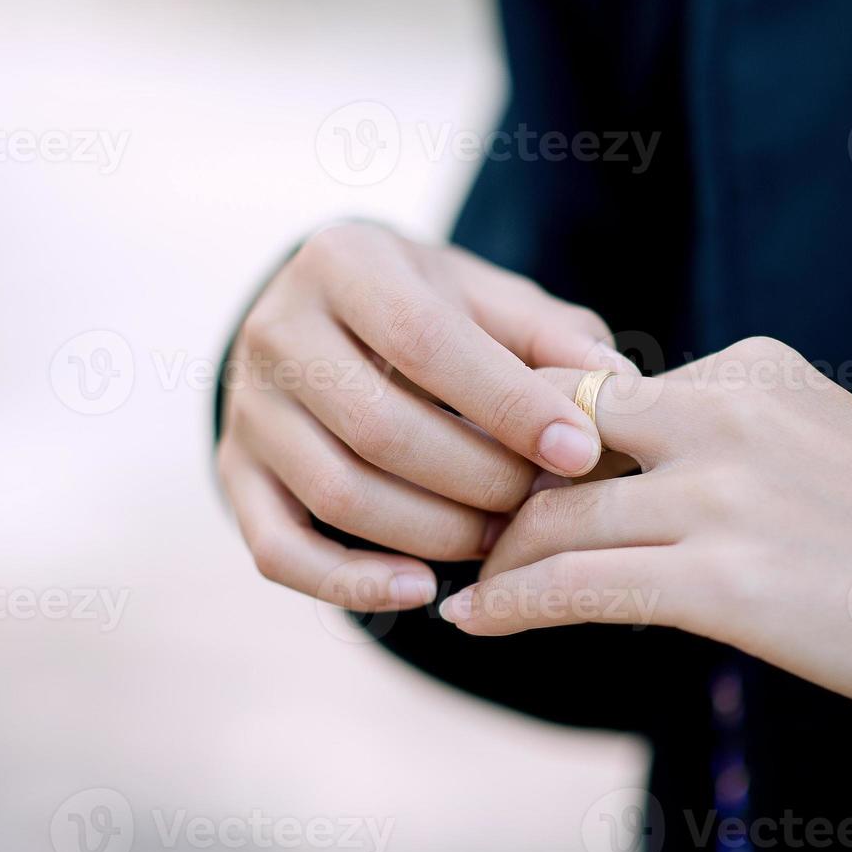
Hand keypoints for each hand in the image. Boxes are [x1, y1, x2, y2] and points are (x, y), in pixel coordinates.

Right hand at [217, 222, 633, 611]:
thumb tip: (617, 384)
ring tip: (502, 538)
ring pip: (338, 494)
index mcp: (342, 262)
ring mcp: (247, 408)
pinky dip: (352, 582)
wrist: (325, 316)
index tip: (580, 450)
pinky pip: (280, 550)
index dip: (508, 404)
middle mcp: (275, 330)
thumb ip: (548, 335)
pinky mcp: (235, 475)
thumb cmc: (424, 307)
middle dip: (478, 478)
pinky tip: (422, 589)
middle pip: (380, 428)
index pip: (425, 341)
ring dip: (435, 531)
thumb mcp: (484, 296)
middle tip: (541, 501)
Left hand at [440, 338, 851, 753]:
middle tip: (458, 525)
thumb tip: (605, 473)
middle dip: (495, 483)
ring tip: (465, 587)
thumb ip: (713, 438)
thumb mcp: (806, 446)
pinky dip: (509, 604)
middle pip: (554, 436)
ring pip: (556, 516)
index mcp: (749, 366)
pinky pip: (578, 584)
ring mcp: (728, 491)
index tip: (492, 475)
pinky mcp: (728, 579)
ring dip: (494, 558)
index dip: (531, 439)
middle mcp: (730, 409)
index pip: (596, 391)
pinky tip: (471, 621)